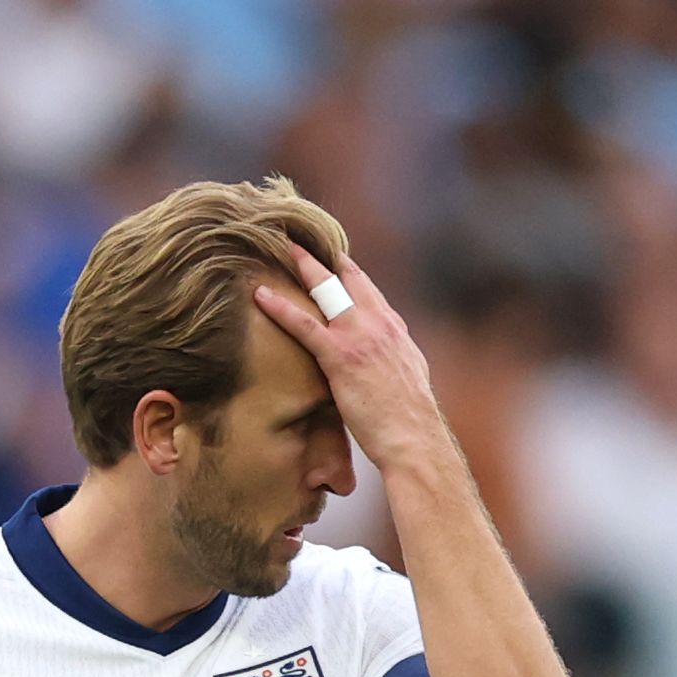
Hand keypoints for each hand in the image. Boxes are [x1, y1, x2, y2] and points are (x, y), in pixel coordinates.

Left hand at [250, 251, 451, 475]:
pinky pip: (304, 325)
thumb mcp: (407, 378)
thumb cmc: (408, 420)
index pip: (366, 289)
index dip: (346, 269)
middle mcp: (379, 324)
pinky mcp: (341, 357)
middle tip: (300, 237)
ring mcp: (361, 337)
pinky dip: (280, 307)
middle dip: (324, 256)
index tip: (329, 254)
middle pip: (348, 277)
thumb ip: (392, 358)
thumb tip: (384, 356)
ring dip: (302, 266)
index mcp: (393, 329)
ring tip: (279, 247)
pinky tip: (261, 294)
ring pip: (326, 291)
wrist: (415, 439)